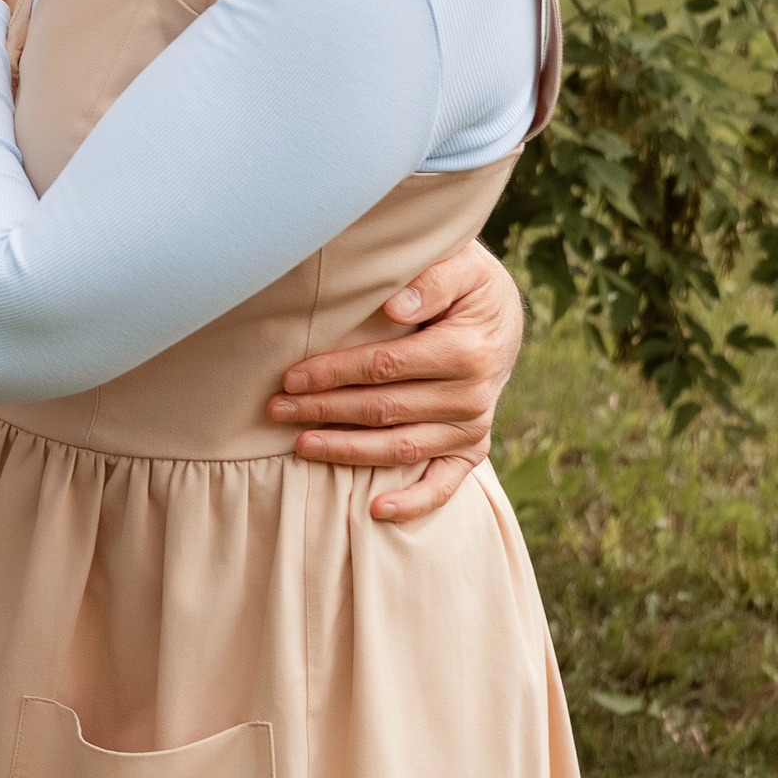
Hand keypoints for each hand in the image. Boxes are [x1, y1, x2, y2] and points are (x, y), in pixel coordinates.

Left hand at [269, 240, 524, 523]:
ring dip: (347, 450)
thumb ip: (432, 280)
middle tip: (275, 409)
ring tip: (299, 446)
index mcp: (465, 351)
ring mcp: (471, 427)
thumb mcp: (462, 266)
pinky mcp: (472, 449)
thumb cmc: (467, 285)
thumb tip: (395, 306)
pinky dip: (413, 502)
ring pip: (400, 448)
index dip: (334, 373)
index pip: (385, 367)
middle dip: (323, 410)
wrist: (501, 318)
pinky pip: (444, 484)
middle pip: (383, 409)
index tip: (291, 376)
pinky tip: (376, 511)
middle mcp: (471, 396)